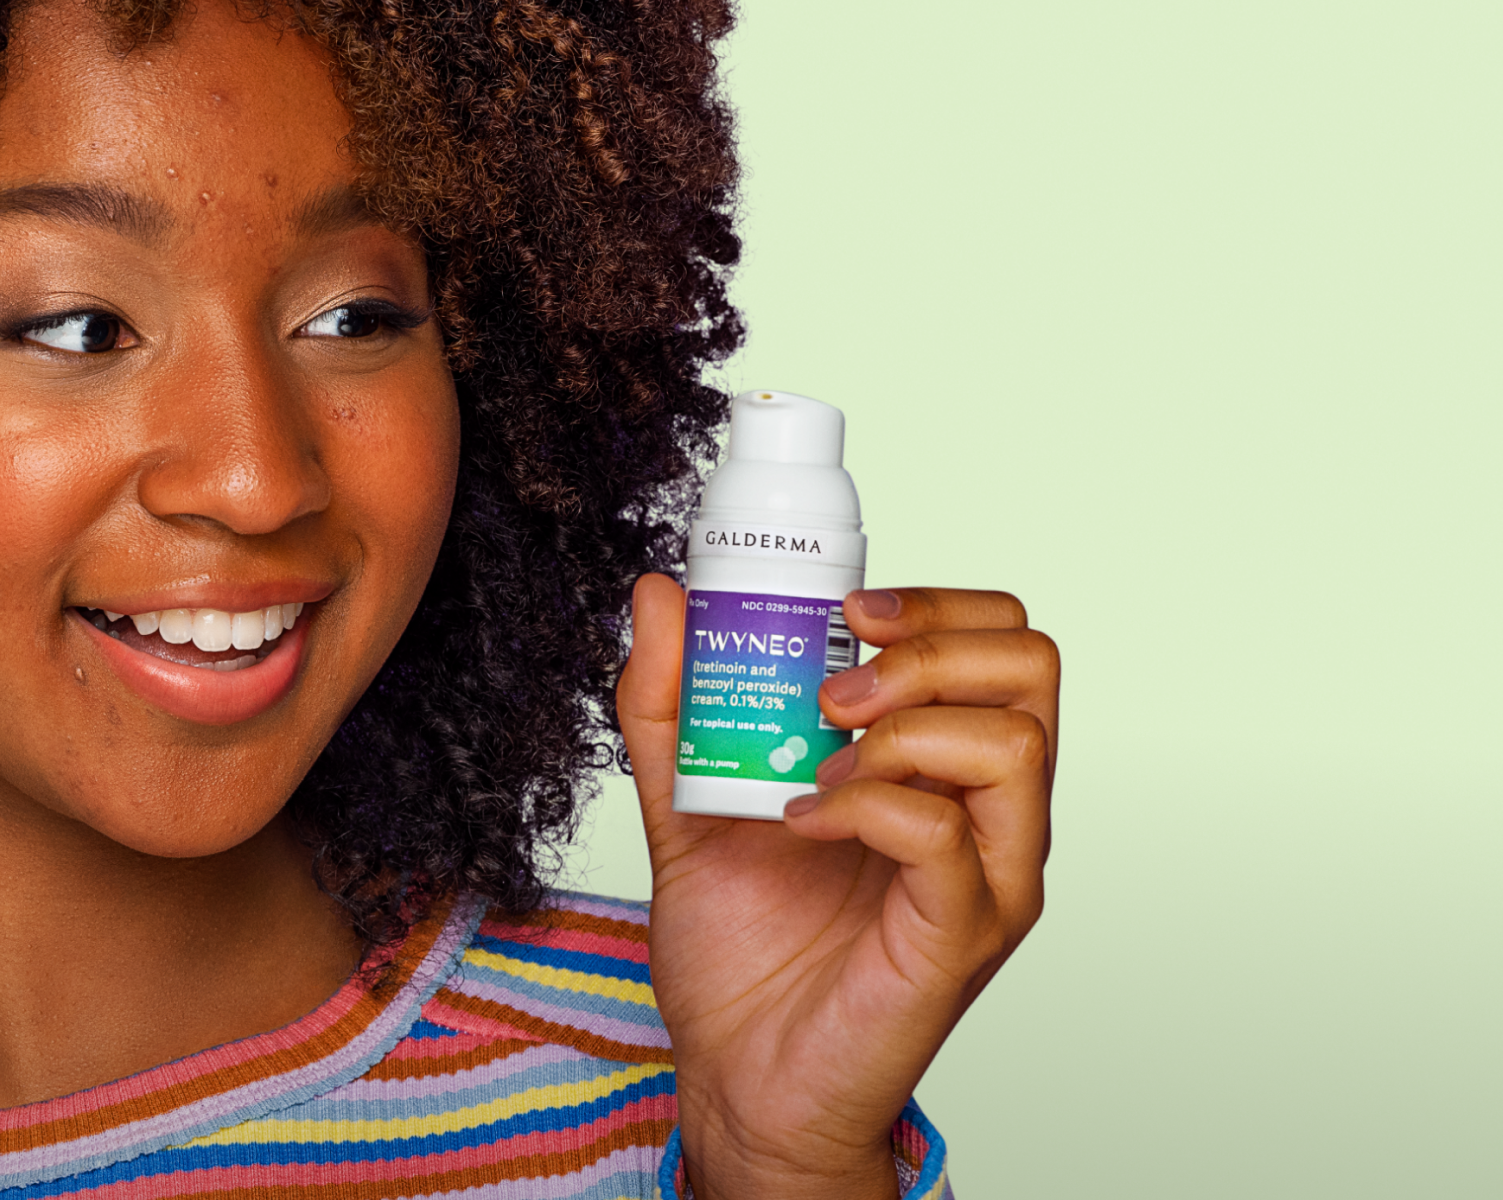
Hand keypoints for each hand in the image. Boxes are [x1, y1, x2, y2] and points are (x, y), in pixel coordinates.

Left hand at [617, 576, 1056, 1198]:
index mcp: (947, 770)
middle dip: (931, 646)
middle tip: (833, 688)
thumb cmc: (739, 952)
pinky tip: (802, 825)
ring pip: (1015, 743)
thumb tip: (662, 595)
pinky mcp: (961, 935)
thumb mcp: (685, 802)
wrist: (735, 1077)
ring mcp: (987, 876)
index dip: (939, 603)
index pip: (1004, 643)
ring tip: (818, 762)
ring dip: (903, 726)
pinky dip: (868, 807)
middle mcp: (988, 815)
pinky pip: (948, 838)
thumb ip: (671, 704)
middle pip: (1033, 670)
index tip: (847, 609)